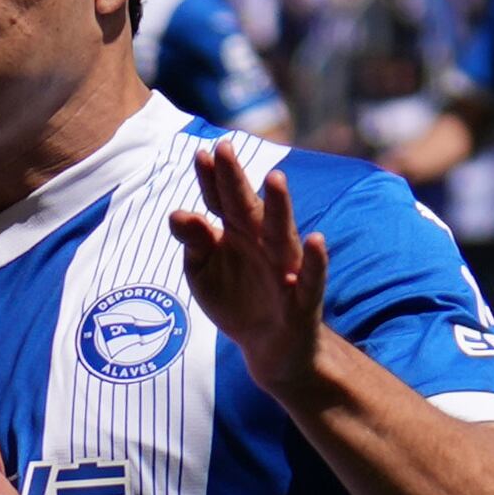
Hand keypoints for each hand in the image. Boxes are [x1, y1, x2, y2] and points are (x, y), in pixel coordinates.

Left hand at [169, 140, 328, 396]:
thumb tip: (177, 214)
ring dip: (279, 207)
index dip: (211, 178)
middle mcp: (263, 242)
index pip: (221, 200)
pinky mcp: (304, 297)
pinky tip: (316, 240)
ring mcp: (285, 266)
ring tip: (275, 179)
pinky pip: (312, 276)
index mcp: (236, 233)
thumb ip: (194, 243)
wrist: (268, 346)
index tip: (201, 152)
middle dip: (236, 180)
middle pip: (248, 207)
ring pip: (283, 233)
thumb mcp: (203, 272)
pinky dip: (315, 260)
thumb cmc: (235, 299)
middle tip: (225, 148)